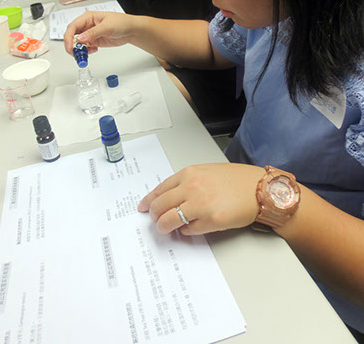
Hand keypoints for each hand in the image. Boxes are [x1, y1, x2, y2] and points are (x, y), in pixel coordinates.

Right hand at [63, 11, 136, 54]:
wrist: (130, 30)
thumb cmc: (121, 22)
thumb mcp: (107, 27)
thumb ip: (93, 33)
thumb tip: (80, 38)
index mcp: (87, 17)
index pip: (73, 26)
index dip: (69, 37)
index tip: (70, 46)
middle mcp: (86, 25)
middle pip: (72, 35)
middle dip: (72, 45)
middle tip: (75, 53)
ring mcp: (89, 34)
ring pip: (77, 43)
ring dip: (79, 50)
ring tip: (86, 54)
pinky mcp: (94, 41)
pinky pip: (85, 48)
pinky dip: (86, 51)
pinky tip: (93, 51)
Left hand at [137, 163, 263, 234]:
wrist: (260, 188)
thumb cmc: (236, 180)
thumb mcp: (207, 172)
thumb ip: (187, 182)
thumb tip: (170, 197)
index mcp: (189, 174)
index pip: (159, 189)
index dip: (148, 200)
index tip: (142, 207)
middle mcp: (191, 188)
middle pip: (159, 206)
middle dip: (154, 216)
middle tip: (155, 220)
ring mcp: (200, 205)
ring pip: (168, 221)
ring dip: (165, 227)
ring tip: (167, 228)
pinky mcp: (211, 221)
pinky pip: (188, 230)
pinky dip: (185, 231)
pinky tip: (190, 227)